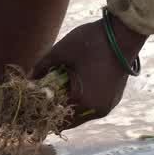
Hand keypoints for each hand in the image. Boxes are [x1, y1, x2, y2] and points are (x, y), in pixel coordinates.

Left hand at [31, 14, 147, 129]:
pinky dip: (80, 103)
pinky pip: (91, 108)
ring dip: (68, 107)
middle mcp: (98, 110)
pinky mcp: (113, 99)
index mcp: (85, 101)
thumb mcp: (61, 51)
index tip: (32, 107)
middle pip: (69, 120)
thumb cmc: (92, 41)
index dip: (43, 113)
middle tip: (41, 100)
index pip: (57, 118)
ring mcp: (108, 106)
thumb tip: (28, 77)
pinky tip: (70, 90)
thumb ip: (42, 66)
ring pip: (80, 115)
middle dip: (55, 111)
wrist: (125, 33)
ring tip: (54, 94)